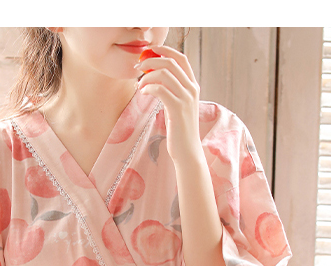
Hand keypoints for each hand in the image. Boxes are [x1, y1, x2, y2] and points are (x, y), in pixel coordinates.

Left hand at [135, 45, 201, 165]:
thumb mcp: (177, 106)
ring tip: (139, 85)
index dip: (165, 50)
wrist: (187, 151)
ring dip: (147, 76)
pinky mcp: (178, 109)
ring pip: (164, 74)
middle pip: (171, 62)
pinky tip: (143, 93)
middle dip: (151, 60)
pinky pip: (160, 89)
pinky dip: (148, 87)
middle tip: (138, 67)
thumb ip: (171, 91)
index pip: (181, 58)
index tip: (150, 50)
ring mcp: (186, 98)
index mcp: (193, 86)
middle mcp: (192, 89)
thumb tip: (154, 77)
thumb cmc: (179, 131)